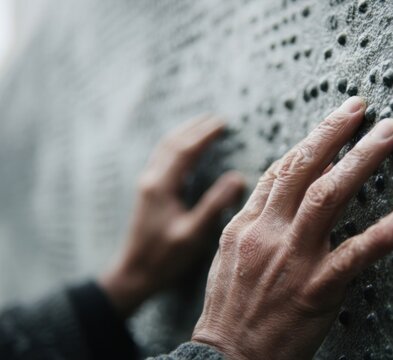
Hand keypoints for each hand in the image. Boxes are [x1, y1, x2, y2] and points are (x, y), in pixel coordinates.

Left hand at [99, 117, 244, 317]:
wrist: (133, 274)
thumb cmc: (164, 258)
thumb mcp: (193, 234)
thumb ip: (215, 205)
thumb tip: (238, 178)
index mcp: (161, 187)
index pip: (185, 151)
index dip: (205, 135)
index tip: (224, 124)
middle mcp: (151, 180)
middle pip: (173, 143)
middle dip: (195, 128)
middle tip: (217, 119)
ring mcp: (147, 185)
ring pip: (165, 148)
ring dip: (184, 133)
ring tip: (203, 125)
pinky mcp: (148, 192)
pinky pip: (162, 158)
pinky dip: (176, 146)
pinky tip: (185, 150)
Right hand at [192, 97, 392, 358]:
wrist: (226, 359)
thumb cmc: (231, 308)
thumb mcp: (232, 255)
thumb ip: (258, 219)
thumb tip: (290, 187)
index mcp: (247, 224)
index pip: (281, 169)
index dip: (311, 139)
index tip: (337, 119)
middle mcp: (269, 233)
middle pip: (304, 168)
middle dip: (335, 132)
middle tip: (363, 106)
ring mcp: (292, 259)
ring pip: (329, 196)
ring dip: (362, 159)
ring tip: (390, 133)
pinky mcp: (315, 289)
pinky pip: (356, 254)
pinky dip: (386, 232)